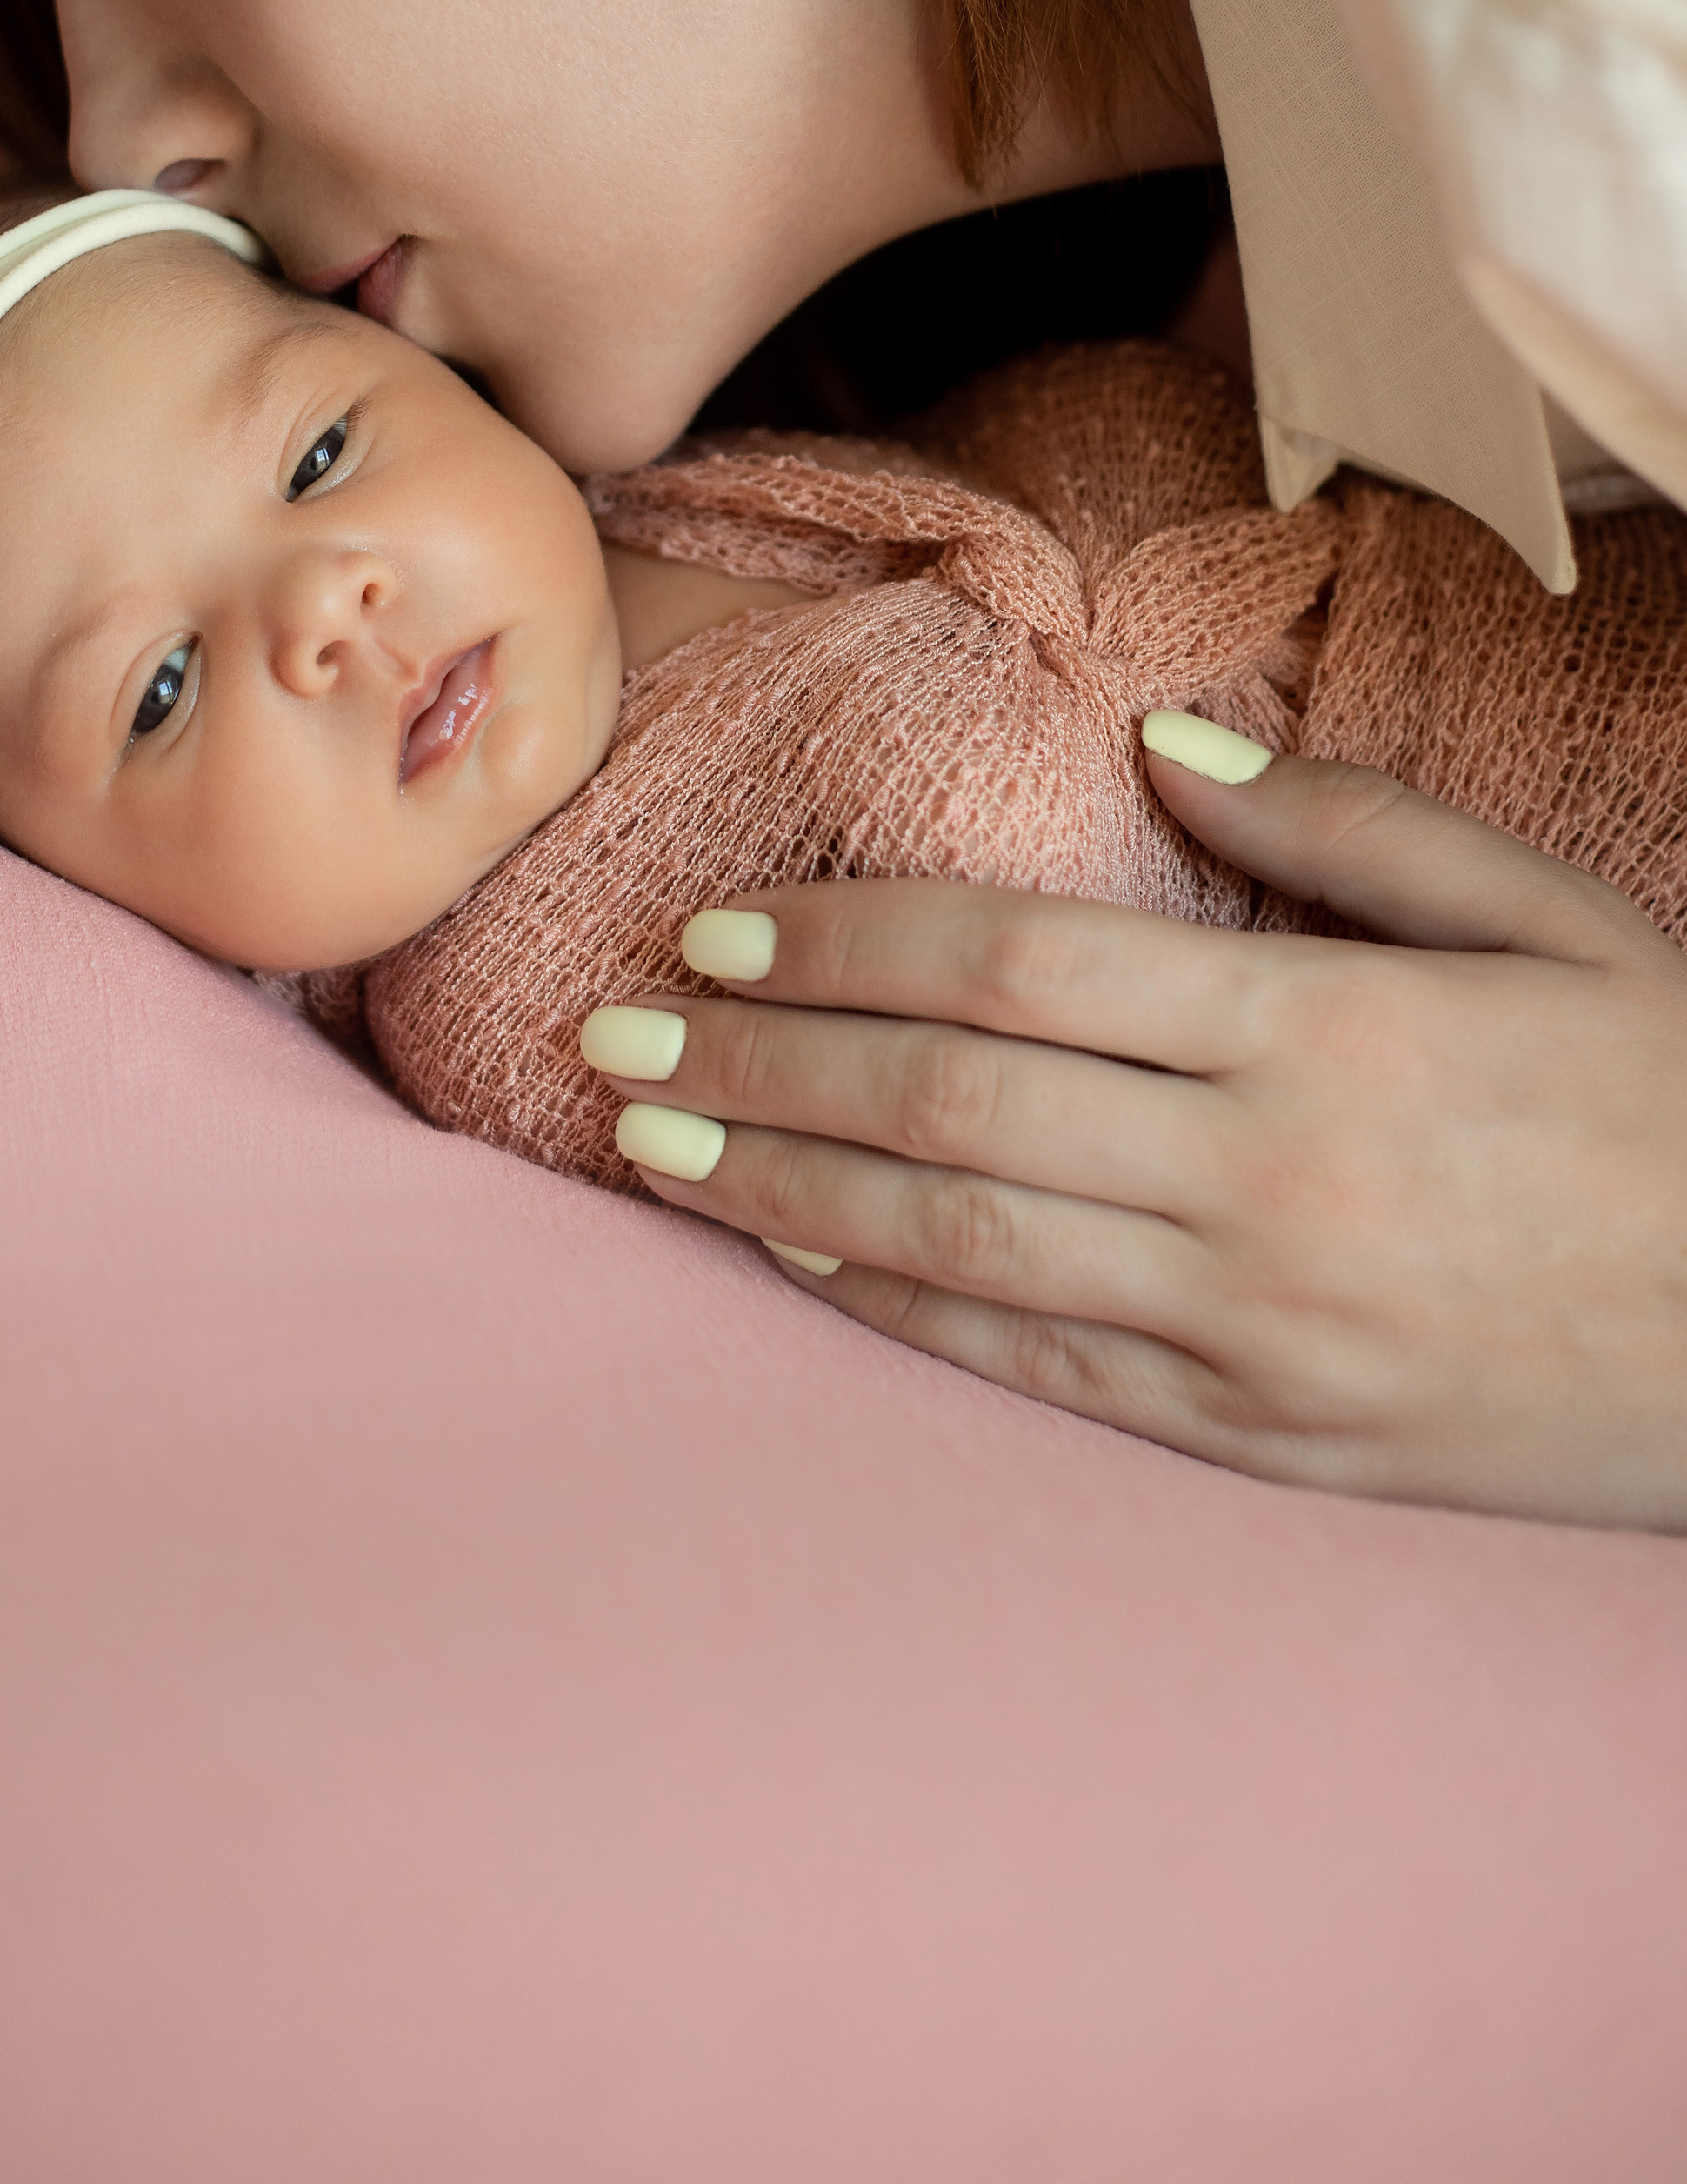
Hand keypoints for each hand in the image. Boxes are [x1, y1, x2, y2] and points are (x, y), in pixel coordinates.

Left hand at [580, 727, 1686, 1527]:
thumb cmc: (1684, 1100)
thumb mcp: (1557, 920)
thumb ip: (1348, 827)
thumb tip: (1157, 743)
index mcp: (1327, 1024)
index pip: (1015, 966)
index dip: (842, 942)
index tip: (716, 927)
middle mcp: (1268, 1180)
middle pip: (947, 1104)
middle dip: (757, 1062)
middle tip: (603, 1031)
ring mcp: (1261, 1329)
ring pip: (964, 1243)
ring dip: (782, 1184)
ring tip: (644, 1141)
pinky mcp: (1272, 1440)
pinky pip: (1047, 1365)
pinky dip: (904, 1307)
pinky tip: (797, 1255)